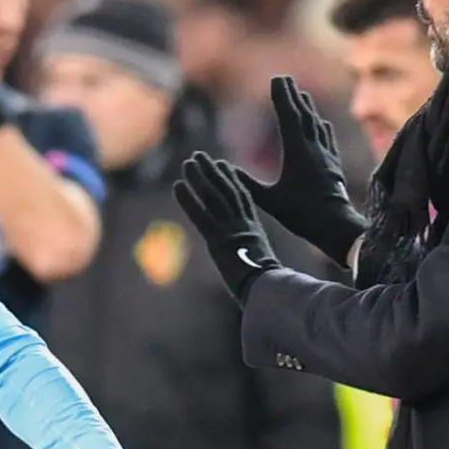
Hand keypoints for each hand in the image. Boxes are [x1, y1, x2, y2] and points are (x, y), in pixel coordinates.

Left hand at [173, 153, 281, 303]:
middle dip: (213, 172)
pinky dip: (188, 200)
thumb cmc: (270, 289)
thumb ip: (257, 267)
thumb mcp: (264, 273)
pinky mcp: (218, 240)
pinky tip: (177, 186)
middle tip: (199, 156)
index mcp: (254, 232)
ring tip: (188, 162)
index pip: (242, 199)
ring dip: (199, 178)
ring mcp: (230, 231)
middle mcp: (243, 226)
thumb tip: (256, 278)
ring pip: (214, 198)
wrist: (270, 292)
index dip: (232, 180)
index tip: (223, 165)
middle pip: (226, 191)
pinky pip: (201, 216)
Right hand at [240, 76, 368, 267]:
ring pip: (315, 124)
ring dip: (307, 108)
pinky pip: (326, 138)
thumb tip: (224, 169)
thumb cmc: (301, 213)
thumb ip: (246, 183)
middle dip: (293, 95)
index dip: (282, 97)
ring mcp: (325, 155)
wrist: (335, 224)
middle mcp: (313, 147)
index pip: (288, 116)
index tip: (276, 80)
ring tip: (302, 95)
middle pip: (303, 114)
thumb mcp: (268, 199)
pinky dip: (320, 127)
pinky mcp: (333, 164)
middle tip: (285, 78)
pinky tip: (321, 123)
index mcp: (297, 151)